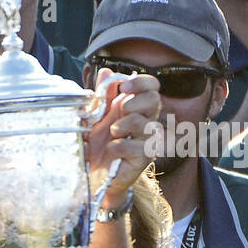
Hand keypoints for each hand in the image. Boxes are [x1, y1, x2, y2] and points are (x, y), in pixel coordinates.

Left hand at [86, 71, 161, 208]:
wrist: (92, 175)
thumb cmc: (96, 146)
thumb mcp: (94, 118)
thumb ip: (101, 96)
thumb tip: (106, 72)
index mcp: (136, 108)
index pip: (152, 87)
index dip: (141, 82)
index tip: (123, 87)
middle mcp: (147, 122)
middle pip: (155, 100)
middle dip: (134, 102)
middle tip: (119, 112)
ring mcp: (148, 141)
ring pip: (145, 123)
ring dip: (122, 126)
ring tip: (111, 134)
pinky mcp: (145, 159)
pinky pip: (136, 147)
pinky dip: (118, 147)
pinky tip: (112, 152)